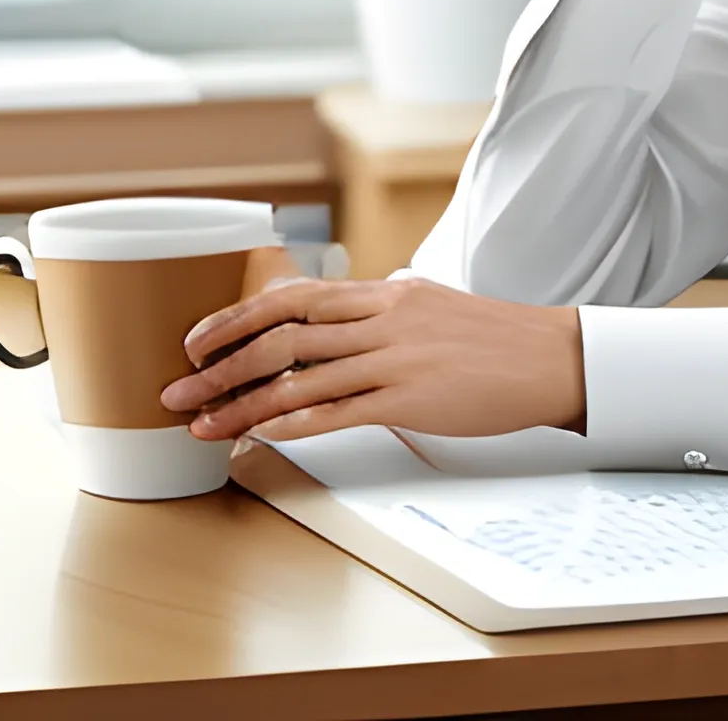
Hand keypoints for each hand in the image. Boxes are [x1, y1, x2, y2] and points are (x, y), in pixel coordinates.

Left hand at [159, 276, 584, 445]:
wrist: (549, 356)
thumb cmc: (491, 338)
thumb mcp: (428, 306)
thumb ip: (378, 313)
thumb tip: (334, 324)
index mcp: (382, 292)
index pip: (292, 296)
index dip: (235, 316)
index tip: (196, 338)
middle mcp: (381, 317)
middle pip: (281, 333)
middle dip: (220, 362)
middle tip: (177, 386)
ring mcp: (394, 357)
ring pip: (298, 375)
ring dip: (240, 402)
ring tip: (202, 424)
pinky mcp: (410, 399)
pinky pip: (336, 411)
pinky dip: (289, 423)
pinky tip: (259, 435)